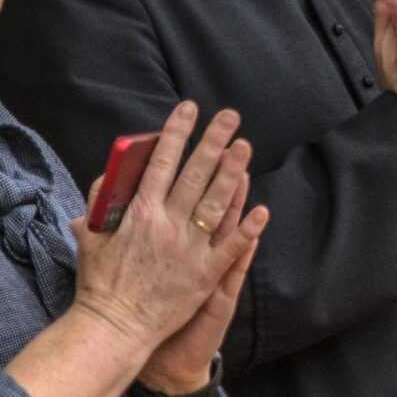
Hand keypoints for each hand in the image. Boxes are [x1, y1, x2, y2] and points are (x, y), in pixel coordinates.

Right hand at [72, 102, 269, 361]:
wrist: (113, 328)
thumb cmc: (100, 284)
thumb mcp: (92, 238)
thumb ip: (101, 205)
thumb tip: (109, 176)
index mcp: (139, 214)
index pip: (161, 164)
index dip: (176, 133)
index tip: (189, 108)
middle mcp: (167, 226)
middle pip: (195, 175)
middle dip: (213, 142)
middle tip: (230, 116)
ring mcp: (189, 249)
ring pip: (216, 203)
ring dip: (232, 174)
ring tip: (245, 147)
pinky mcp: (205, 274)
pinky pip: (230, 247)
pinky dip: (247, 229)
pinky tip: (263, 210)